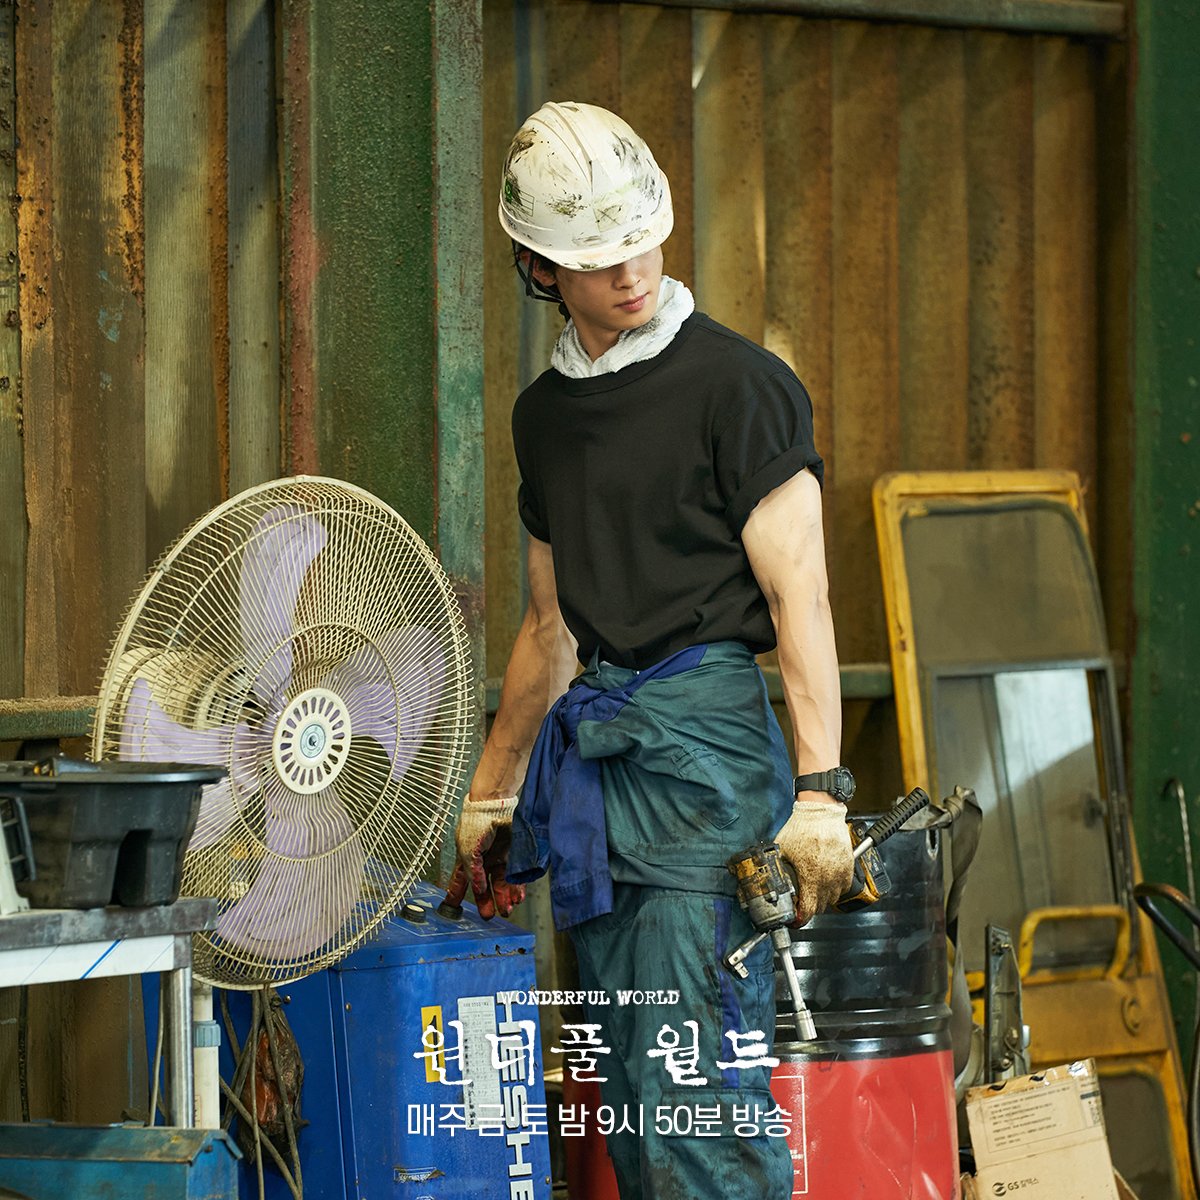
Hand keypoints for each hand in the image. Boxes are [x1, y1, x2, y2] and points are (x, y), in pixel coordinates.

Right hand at [447, 795, 525, 919]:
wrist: (495, 806)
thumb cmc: (475, 823)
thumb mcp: (468, 851)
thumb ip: (473, 872)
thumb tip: (478, 889)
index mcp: (467, 859)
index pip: (460, 881)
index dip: (456, 895)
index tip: (453, 909)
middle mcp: (483, 861)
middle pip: (484, 887)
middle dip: (486, 902)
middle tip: (488, 916)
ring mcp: (499, 858)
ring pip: (501, 884)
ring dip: (504, 898)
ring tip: (507, 910)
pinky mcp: (513, 855)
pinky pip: (515, 876)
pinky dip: (516, 888)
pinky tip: (517, 897)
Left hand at [773, 798, 853, 924]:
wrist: (821, 812)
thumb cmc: (802, 828)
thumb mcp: (782, 850)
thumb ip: (779, 869)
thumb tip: (771, 882)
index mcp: (810, 876)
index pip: (809, 911)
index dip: (800, 919)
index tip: (795, 919)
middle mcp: (828, 878)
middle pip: (820, 907)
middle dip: (809, 907)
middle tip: (801, 902)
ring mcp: (840, 873)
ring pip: (832, 899)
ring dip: (822, 899)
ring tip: (812, 891)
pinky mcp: (848, 867)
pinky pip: (843, 887)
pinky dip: (835, 889)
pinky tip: (825, 881)